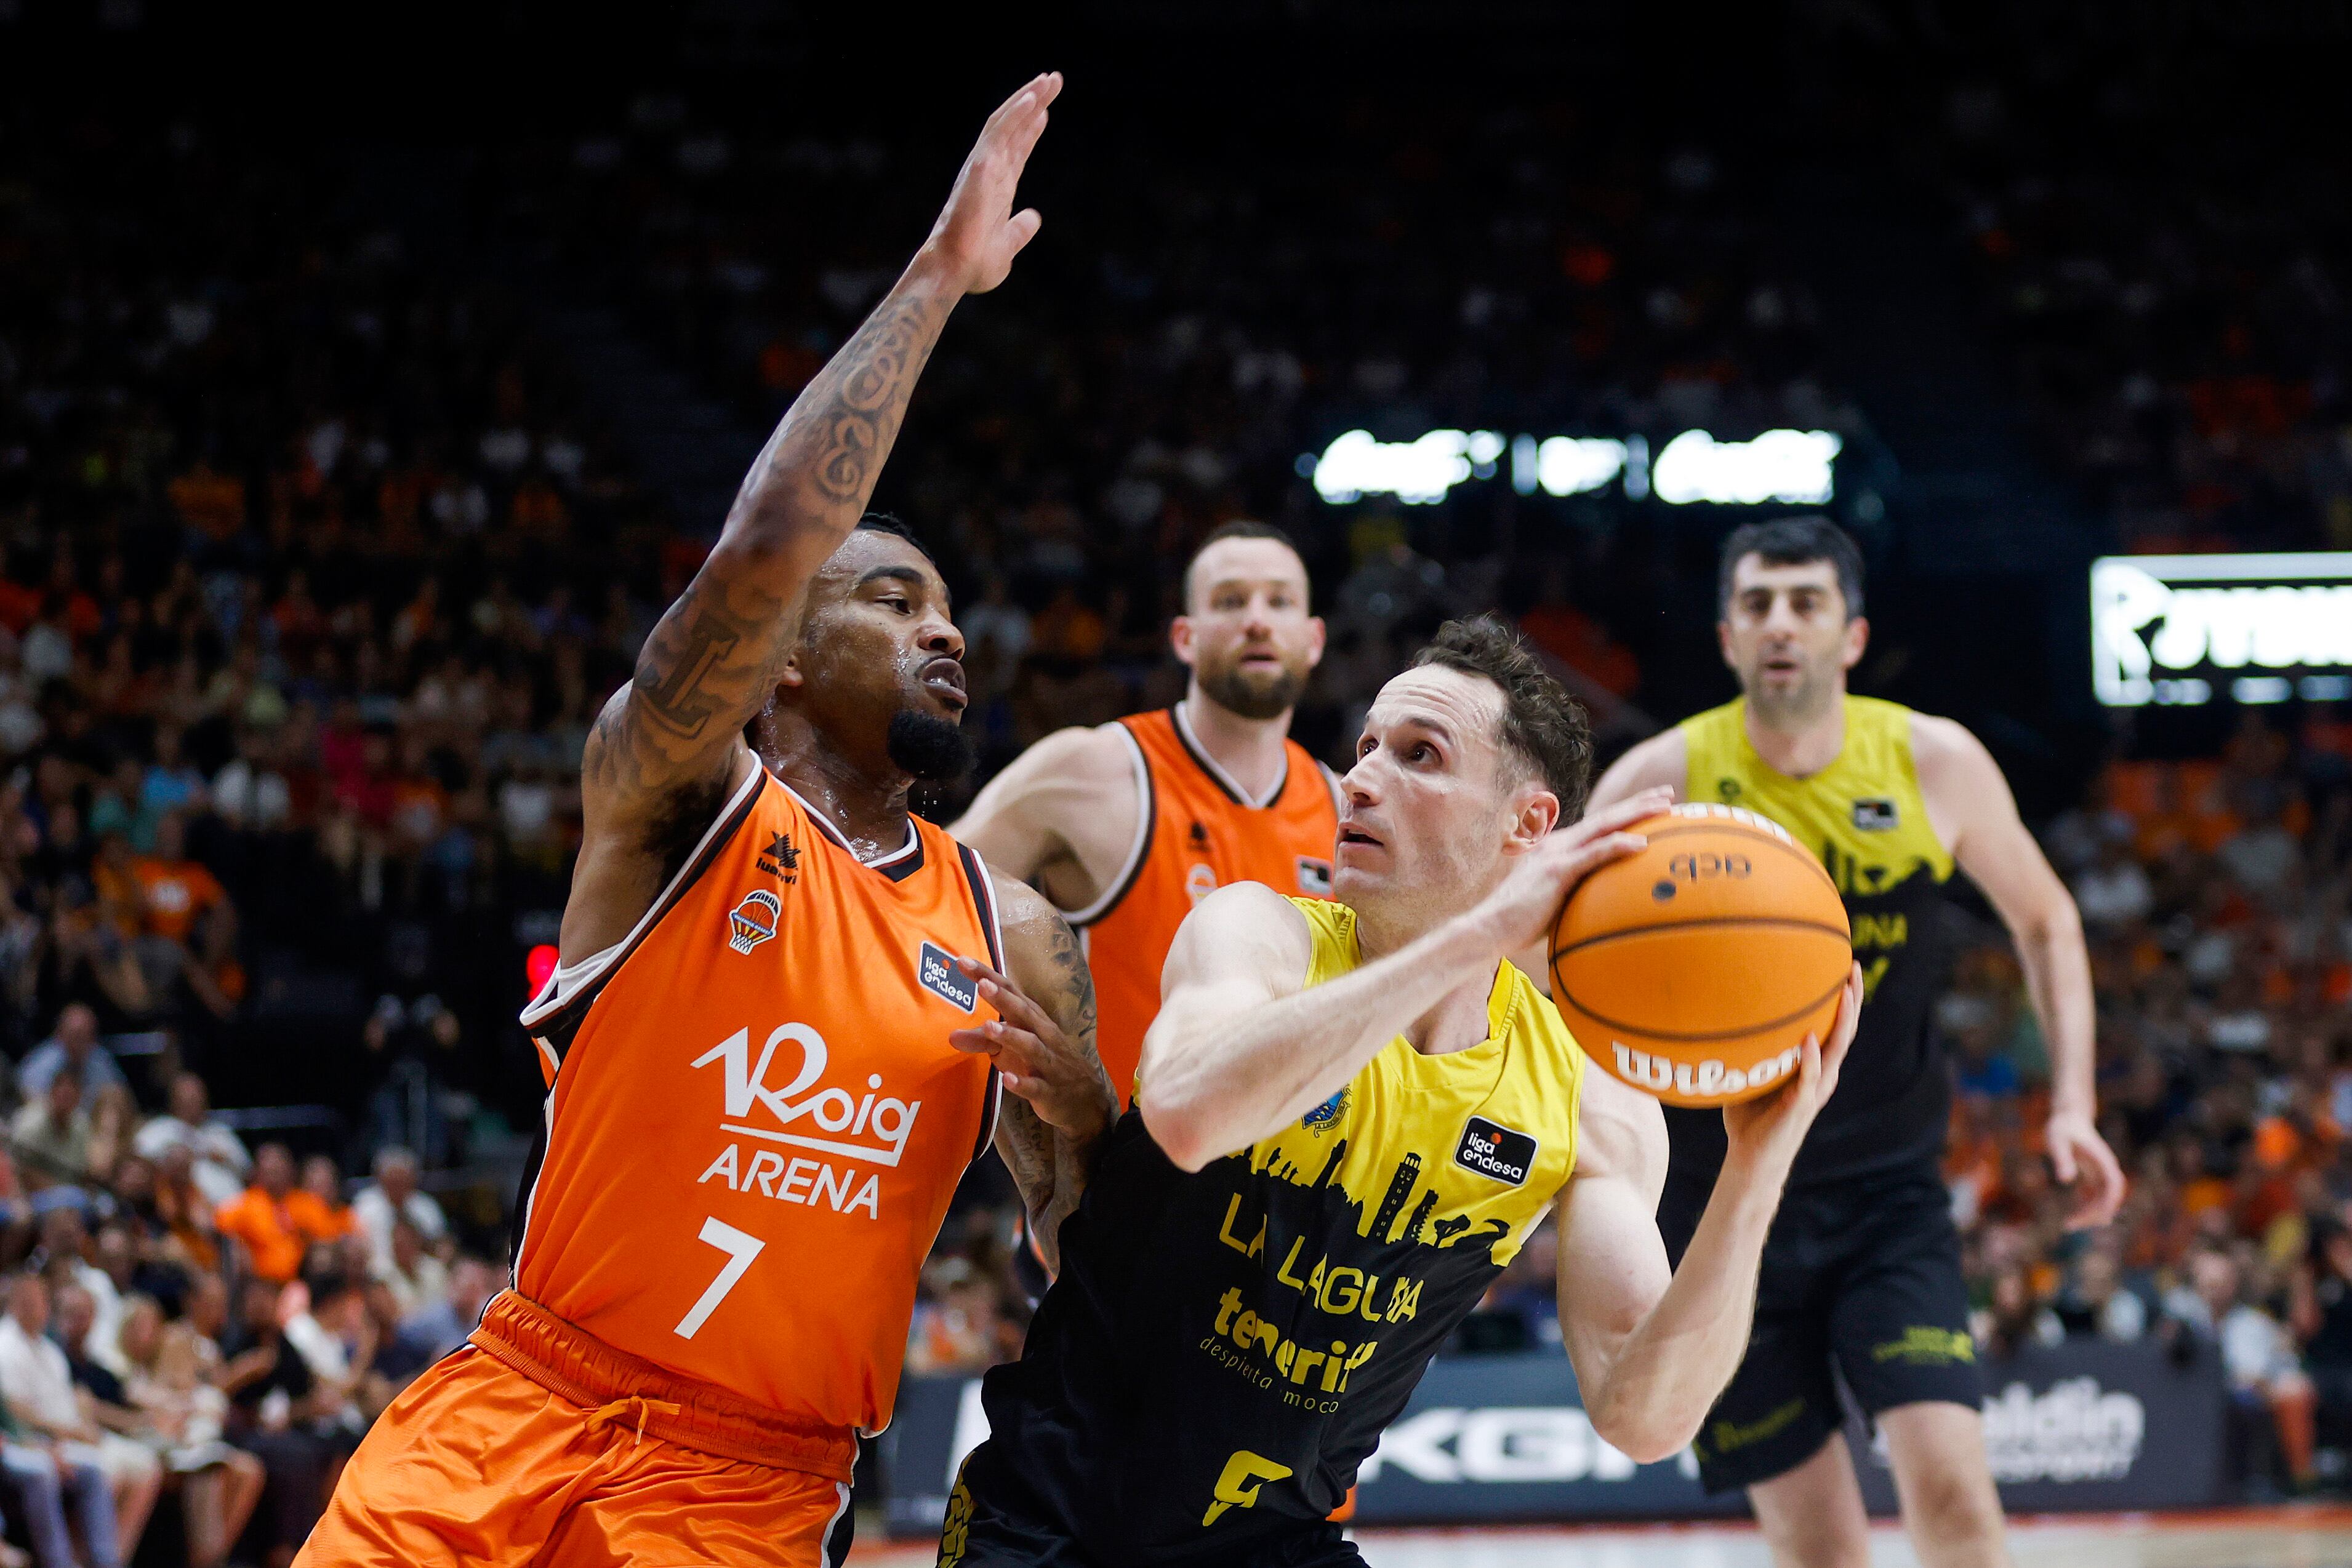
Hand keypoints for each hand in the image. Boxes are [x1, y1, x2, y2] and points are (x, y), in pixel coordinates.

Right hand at [920, 72, 1060, 295]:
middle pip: (1014, 128)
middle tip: (1053, 79)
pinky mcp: (980, 168)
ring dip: (1028, 99)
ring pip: (1006, 122)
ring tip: (1049, 79)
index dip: (1031, 128)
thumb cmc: (975, 264)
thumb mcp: (1008, 246)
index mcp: (998, 187)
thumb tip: (1034, 217)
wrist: (955, 272)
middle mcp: (990, 171)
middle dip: (1034, 102)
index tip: (1045, 109)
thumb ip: (1020, 230)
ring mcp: (984, 167)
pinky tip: (1034, 100)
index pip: (1017, 149)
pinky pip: (999, 135)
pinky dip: (1016, 115)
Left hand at [950, 954, 1113, 1141]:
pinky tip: (1007, 1079)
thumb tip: (950, 1036)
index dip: (987, 976)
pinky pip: (1035, 1086)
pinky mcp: (1049, 1091)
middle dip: (1002, 998)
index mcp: (1032, 1019)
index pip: (1009, 992)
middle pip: (1023, 1012)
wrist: (1085, 1097)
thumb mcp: (1011, 1049)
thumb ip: (981, 1041)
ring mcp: (1048, 1063)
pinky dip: (1022, 1083)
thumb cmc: (1041, 1062)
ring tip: (988, 1027)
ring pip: (1031, 1046)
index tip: (963, 961)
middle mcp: (1042, 1035)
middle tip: (982, 984)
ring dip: (1010, 1036)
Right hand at [1469, 787, 1673, 953]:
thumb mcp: (1553, 903)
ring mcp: (1558, 855)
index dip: (1626, 812)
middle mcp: (1559, 844)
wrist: (1489, 928)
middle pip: (1606, 817)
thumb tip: (1601, 908)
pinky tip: (1642, 843)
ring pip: (1604, 826)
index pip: (1599, 825)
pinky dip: (1619, 845)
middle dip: (1639, 802)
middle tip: (1670, 793)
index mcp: (1559, 849)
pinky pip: (1595, 854)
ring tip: (1665, 806)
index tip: (1653, 806)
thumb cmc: (1519, 924)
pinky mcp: (1558, 871)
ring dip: (1636, 813)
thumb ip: (1575, 896)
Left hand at [1721, 963, 1862, 1175]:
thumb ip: (1751, 1047)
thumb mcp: (1751, 1072)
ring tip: (1846, 994)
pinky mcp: (1799, 1106)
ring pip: (1836, 1051)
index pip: (1834, 1025)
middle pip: (1845, 1031)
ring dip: (1842, 1022)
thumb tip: (1726, 1010)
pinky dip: (1811, 1060)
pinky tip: (1809, 1041)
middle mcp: (1822, 1075)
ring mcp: (1814, 1090)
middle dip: (1851, 998)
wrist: (1751, 1157)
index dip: (1843, 997)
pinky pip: (1809, 1079)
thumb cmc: (1749, 1114)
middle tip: (1853, 966)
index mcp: (1814, 1066)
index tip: (1843, 964)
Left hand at [2046, 1108, 2125, 1228]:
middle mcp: (2106, 1168)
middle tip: (2071, 1225)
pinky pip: (2095, 1196)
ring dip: (2090, 1213)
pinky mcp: (2094, 1175)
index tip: (2098, 1218)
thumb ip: (2062, 1159)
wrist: (2069, 1116)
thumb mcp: (2057, 1141)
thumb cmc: (2062, 1127)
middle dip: (2095, 1213)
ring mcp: (2101, 1172)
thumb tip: (2066, 1180)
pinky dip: (2087, 1207)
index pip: (2114, 1185)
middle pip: (2110, 1196)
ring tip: (2069, 1225)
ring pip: (2103, 1199)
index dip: (2109, 1202)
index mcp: (2102, 1160)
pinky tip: (2074, 1218)